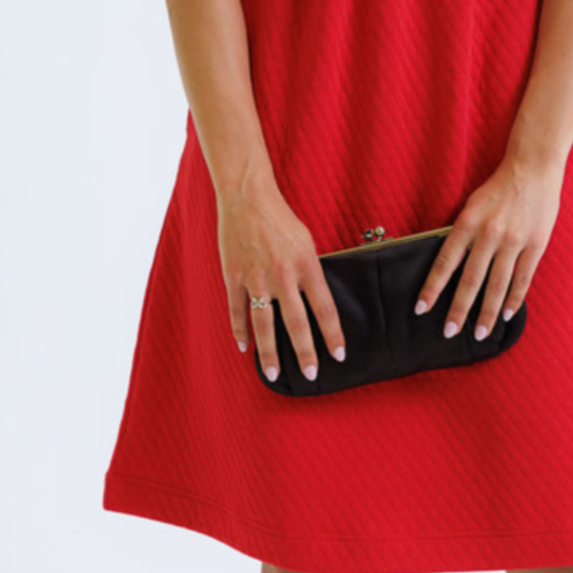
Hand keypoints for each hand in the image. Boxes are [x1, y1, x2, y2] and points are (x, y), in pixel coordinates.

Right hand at [219, 188, 345, 382]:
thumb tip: (316, 301)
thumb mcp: (306, 242)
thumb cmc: (281, 219)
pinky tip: (244, 348)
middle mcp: (283, 275)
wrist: (247, 197)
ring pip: (264, 324)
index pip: (325, 308)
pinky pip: (237, 310)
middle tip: (312, 375)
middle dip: (305, 352)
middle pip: (296, 323)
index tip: (339, 355)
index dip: (333, 334)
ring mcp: (256, 277)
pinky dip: (240, 331)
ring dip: (270, 353)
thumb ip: (310, 272)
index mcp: (306, 265)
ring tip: (274, 374)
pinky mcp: (234, 276)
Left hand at [415, 151, 562, 339]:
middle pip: (471, 280)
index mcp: (468, 221)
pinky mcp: (536, 244)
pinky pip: (523, 278)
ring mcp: (514, 240)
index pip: (445, 262)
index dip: (433, 287)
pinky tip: (506, 315)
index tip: (422, 308)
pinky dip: (514, 299)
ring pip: (497, 284)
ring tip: (480, 334)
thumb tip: (450, 266)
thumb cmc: (499, 188)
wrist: (534, 166)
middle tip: (448, 332)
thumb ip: (463, 234)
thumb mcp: (473, 205)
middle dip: (459, 310)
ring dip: (487, 312)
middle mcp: (489, 233)